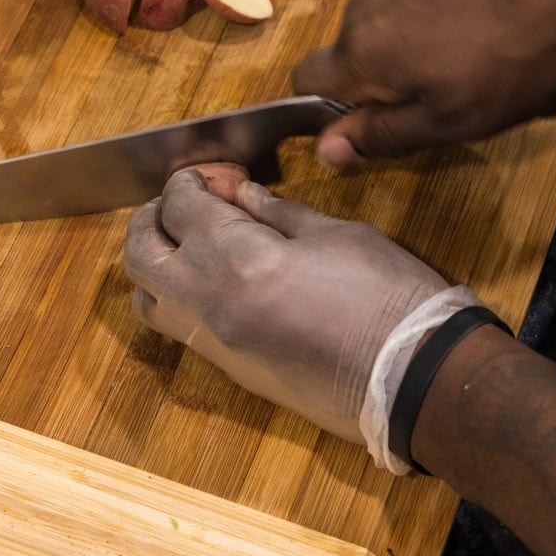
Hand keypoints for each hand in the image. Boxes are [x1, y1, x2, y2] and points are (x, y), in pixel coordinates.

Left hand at [123, 167, 448, 443]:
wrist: (414, 380)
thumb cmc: (388, 298)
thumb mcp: (336, 234)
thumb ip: (278, 213)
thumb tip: (242, 196)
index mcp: (234, 258)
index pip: (178, 206)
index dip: (190, 180)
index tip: (214, 175)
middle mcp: (208, 303)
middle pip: (140, 254)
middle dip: (152, 218)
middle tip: (183, 202)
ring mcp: (215, 344)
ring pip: (146, 299)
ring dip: (155, 264)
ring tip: (189, 244)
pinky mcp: (232, 373)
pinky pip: (178, 330)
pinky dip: (178, 298)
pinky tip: (216, 281)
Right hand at [293, 0, 555, 163]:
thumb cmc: (509, 56)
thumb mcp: (448, 120)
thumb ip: (382, 135)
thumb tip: (326, 150)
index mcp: (359, 51)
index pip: (303, 84)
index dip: (331, 116)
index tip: (378, 131)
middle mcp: (368, 11)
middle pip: (359, 67)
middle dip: (397, 98)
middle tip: (457, 115)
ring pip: (402, 49)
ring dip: (439, 76)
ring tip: (499, 89)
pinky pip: (432, 24)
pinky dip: (462, 47)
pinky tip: (513, 57)